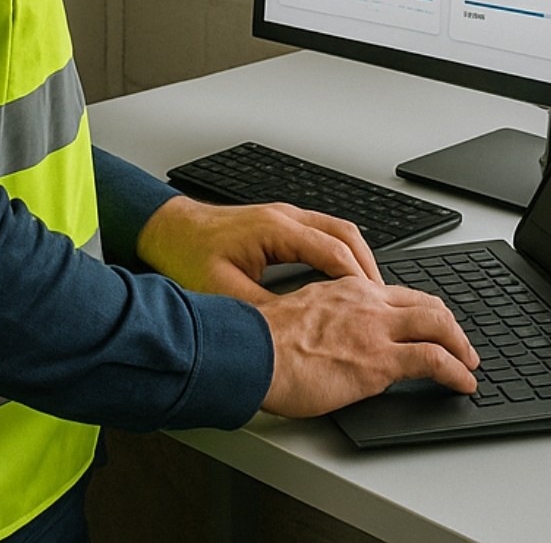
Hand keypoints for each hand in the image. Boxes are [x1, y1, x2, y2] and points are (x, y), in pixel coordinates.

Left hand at [136, 195, 382, 300]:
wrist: (167, 229)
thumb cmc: (188, 254)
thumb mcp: (222, 293)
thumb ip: (260, 311)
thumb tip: (293, 334)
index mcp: (275, 228)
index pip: (333, 250)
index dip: (357, 279)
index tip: (374, 304)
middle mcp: (285, 216)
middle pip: (345, 234)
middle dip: (368, 266)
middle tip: (383, 300)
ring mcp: (284, 216)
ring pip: (338, 230)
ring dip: (357, 259)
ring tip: (370, 293)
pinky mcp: (279, 224)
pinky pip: (324, 233)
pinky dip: (341, 255)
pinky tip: (342, 279)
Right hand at [259, 278, 478, 416]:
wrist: (253, 351)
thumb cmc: (265, 341)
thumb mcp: (303, 314)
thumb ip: (328, 318)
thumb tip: (335, 335)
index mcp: (349, 290)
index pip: (400, 295)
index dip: (423, 311)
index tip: (431, 324)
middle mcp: (369, 303)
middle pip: (427, 306)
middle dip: (450, 325)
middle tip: (461, 345)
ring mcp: (377, 331)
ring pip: (439, 327)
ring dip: (461, 347)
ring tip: (470, 365)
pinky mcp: (380, 362)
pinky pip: (434, 361)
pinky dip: (456, 372)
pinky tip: (463, 384)